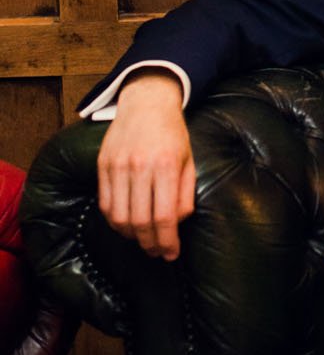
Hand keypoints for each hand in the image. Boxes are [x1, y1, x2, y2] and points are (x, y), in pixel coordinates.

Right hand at [96, 70, 194, 260]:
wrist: (147, 101)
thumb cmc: (173, 133)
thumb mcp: (189, 160)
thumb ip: (185, 193)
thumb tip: (177, 224)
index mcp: (167, 165)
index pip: (165, 216)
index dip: (167, 241)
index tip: (171, 254)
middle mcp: (140, 166)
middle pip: (140, 221)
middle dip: (150, 243)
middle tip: (157, 252)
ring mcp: (118, 165)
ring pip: (119, 217)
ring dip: (131, 236)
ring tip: (142, 239)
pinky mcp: (102, 164)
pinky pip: (105, 204)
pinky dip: (114, 221)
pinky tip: (126, 224)